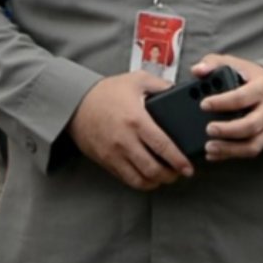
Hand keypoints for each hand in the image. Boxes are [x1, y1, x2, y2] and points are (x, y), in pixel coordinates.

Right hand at [68, 71, 193, 190]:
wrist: (73, 102)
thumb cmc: (105, 92)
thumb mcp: (135, 80)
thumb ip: (160, 85)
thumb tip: (178, 92)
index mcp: (136, 120)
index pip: (163, 147)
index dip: (179, 161)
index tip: (188, 167)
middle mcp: (125, 140)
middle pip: (153, 169)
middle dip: (171, 175)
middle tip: (179, 172)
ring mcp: (114, 153)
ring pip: (140, 179)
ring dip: (156, 181)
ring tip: (164, 176)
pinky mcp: (105, 160)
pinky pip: (127, 179)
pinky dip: (141, 182)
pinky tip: (147, 176)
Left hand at [197, 55, 262, 161]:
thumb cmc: (248, 76)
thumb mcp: (232, 63)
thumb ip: (212, 63)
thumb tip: (197, 71)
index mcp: (262, 87)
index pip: (242, 97)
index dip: (222, 102)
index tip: (203, 104)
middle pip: (251, 125)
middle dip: (228, 130)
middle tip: (208, 129)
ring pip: (253, 144)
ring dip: (230, 149)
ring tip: (209, 147)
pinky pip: (251, 151)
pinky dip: (232, 154)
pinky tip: (214, 153)